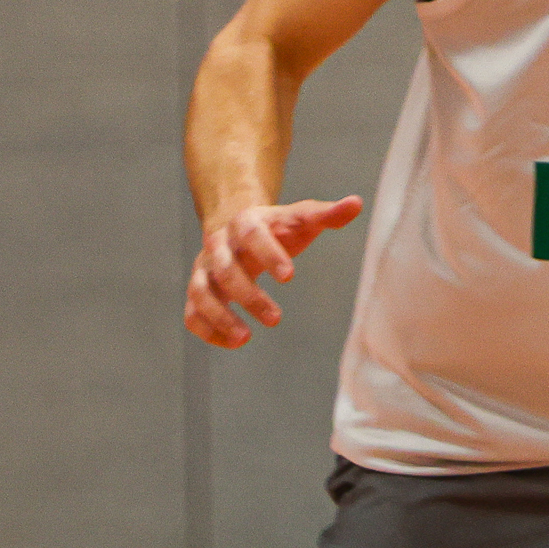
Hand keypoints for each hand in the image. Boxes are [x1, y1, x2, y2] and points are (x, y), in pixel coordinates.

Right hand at [184, 196, 362, 347]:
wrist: (240, 226)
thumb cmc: (279, 226)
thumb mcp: (302, 217)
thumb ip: (328, 214)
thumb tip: (357, 203)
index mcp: (245, 222)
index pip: (253, 235)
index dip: (269, 254)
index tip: (290, 276)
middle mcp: (218, 245)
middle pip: (225, 270)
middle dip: (248, 295)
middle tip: (276, 318)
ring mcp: (203, 269)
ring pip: (201, 293)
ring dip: (220, 317)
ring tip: (245, 338)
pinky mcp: (198, 291)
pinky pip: (191, 313)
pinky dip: (206, 330)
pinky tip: (233, 344)